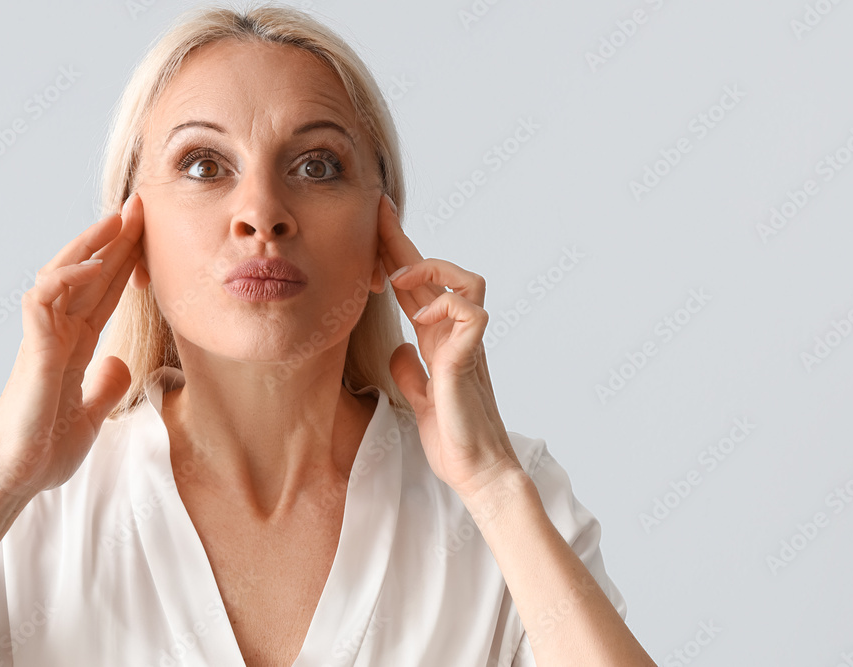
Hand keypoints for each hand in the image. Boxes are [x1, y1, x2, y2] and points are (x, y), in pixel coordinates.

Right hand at [0, 194, 145, 501]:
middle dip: (114, 239)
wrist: (19, 478)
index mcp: (72, 344)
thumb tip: (119, 363)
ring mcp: (42, 338)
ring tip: (120, 219)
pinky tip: (93, 265)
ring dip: (91, 245)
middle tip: (142, 206)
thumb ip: (104, 385)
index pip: (104, 292)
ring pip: (62, 274)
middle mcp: (56, 333)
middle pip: (88, 274)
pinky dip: (66, 278)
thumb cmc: (46, 448)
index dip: (125, 262)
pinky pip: (43, 300)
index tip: (150, 235)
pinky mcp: (32, 350)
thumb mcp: (91, 412)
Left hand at [376, 194, 523, 498]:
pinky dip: (446, 307)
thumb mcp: (419, 397)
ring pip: (467, 280)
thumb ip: (411, 370)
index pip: (417, 290)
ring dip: (432, 273)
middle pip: (435, 273)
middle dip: (402, 240)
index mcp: (440, 342)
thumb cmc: (453, 439)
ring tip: (400, 285)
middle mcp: (455, 336)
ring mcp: (467, 345)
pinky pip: (471, 312)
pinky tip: (423, 322)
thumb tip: (400, 348)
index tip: (375, 226)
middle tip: (378, 214)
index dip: (396, 257)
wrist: (477, 471)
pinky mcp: (471, 360)